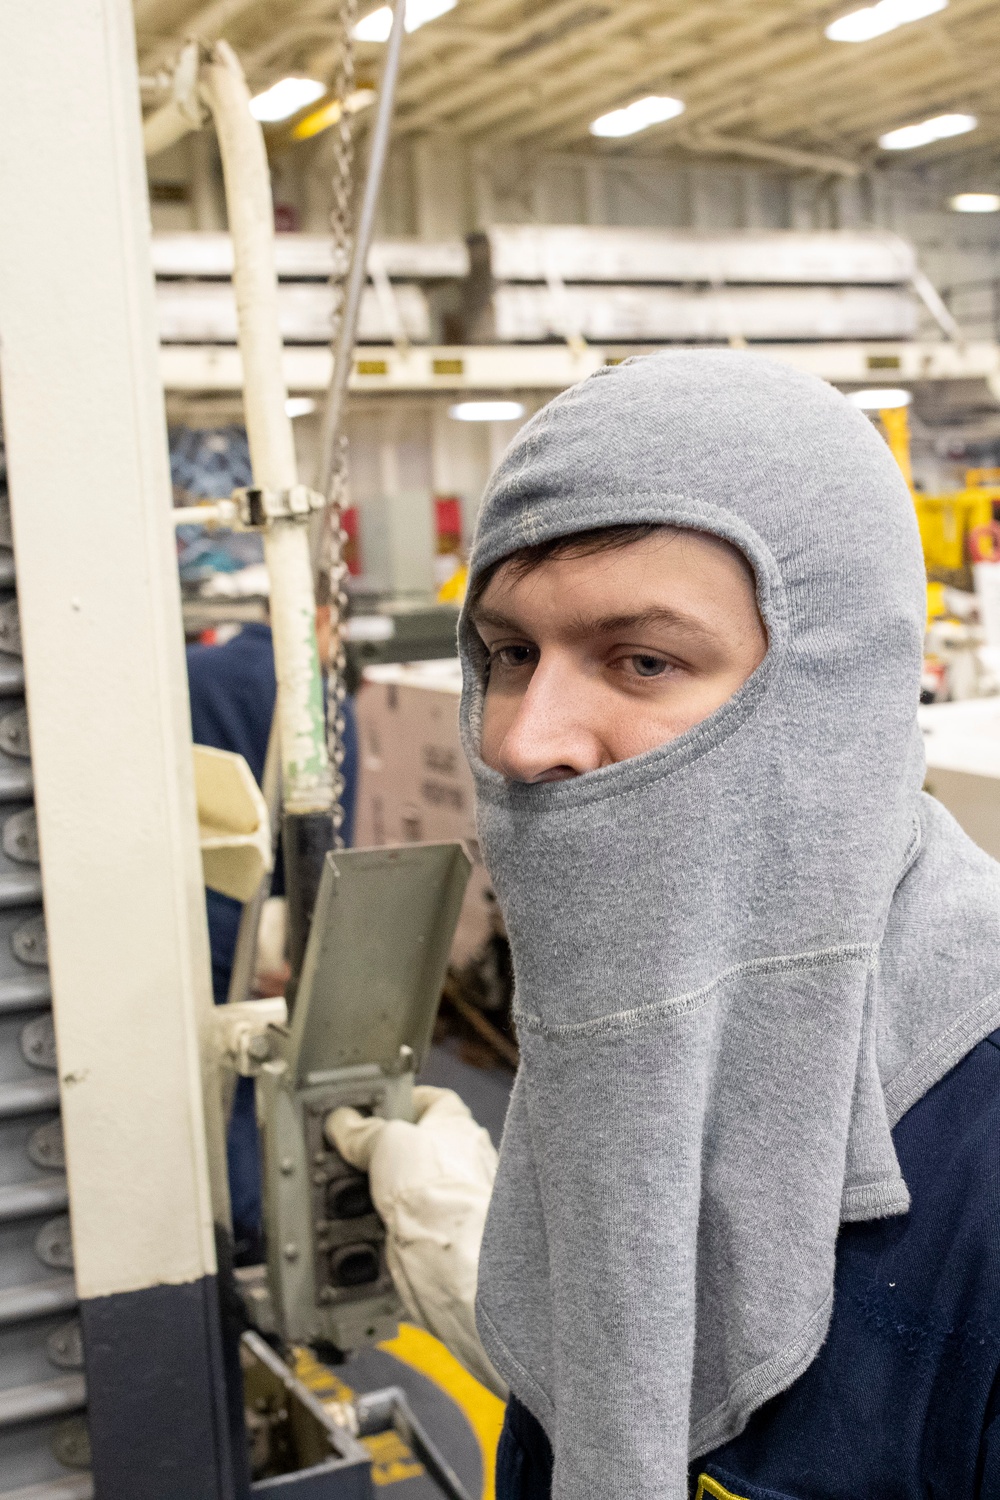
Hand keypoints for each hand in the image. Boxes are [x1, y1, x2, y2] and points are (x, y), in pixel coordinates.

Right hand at [327, 1086, 505, 1397]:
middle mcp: (465, 1160)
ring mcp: (457, 1197)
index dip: (407, 1101)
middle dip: (390, 1149)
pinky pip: (413, 1219)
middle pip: (423, 1144)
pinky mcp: (446, 1232)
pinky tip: (373, 1221)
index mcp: (458, 1125)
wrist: (449, 1251)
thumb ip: (364, 1130)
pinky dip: (393, 1221)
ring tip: (356, 1190)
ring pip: (415, 1184)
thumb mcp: (385, 1140)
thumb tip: (344, 1122)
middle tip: (358, 1151)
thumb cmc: (435, 1186)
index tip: (380, 1106)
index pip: (435, 1100)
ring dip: (388, 1188)